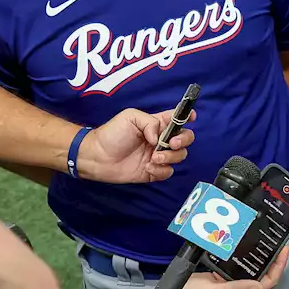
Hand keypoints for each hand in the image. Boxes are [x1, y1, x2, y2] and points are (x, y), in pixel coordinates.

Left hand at [78, 108, 196, 183]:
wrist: (96, 156)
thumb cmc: (112, 133)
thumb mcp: (130, 117)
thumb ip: (150, 123)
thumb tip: (160, 139)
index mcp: (157, 124)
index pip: (178, 118)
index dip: (188, 116)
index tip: (191, 117)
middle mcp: (162, 140)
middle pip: (186, 138)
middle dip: (184, 140)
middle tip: (171, 143)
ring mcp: (159, 156)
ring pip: (180, 156)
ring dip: (170, 157)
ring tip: (153, 157)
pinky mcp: (153, 171)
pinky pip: (168, 172)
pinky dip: (161, 170)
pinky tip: (147, 167)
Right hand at [161, 246, 288, 288]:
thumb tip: (261, 288)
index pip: (267, 283)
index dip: (278, 268)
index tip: (284, 250)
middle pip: (263, 276)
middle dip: (274, 261)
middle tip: (279, 243)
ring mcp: (229, 283)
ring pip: (251, 271)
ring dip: (261, 258)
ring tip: (266, 241)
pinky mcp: (220, 277)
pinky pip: (238, 267)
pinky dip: (245, 257)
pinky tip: (244, 246)